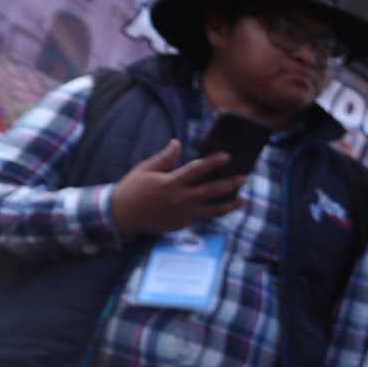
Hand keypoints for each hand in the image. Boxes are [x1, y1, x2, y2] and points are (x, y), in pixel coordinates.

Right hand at [105, 141, 246, 238]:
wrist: (122, 216)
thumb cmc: (132, 190)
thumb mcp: (145, 169)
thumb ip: (165, 158)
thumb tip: (177, 142)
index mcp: (171, 182)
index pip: (197, 169)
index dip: (214, 162)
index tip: (227, 156)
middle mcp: (181, 199)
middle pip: (212, 190)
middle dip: (230, 183)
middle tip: (244, 177)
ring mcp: (185, 213)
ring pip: (213, 209)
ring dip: (231, 203)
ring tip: (245, 198)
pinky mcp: (184, 223)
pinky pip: (206, 217)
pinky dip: (219, 212)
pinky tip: (228, 207)